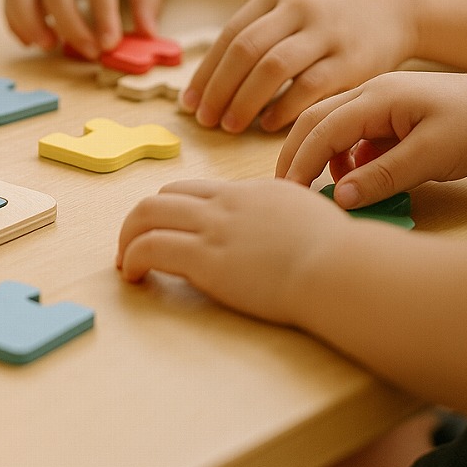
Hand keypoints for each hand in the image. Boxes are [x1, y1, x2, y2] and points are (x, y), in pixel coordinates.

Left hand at [117, 178, 350, 323]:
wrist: (339, 268)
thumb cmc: (340, 256)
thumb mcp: (311, 220)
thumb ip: (288, 219)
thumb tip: (288, 232)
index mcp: (253, 193)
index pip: (197, 190)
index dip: (174, 210)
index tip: (169, 232)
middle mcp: (227, 203)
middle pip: (164, 196)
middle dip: (141, 220)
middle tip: (135, 246)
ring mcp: (214, 228)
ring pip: (147, 214)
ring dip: (128, 238)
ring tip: (126, 263)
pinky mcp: (205, 258)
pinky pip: (150, 247)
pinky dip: (132, 259)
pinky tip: (134, 276)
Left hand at [181, 0, 416, 132]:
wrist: (400, 7)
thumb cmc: (335, 15)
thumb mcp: (295, 5)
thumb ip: (260, 32)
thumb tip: (211, 80)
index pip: (230, 35)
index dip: (207, 72)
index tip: (190, 102)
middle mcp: (300, 6)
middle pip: (245, 50)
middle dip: (219, 89)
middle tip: (205, 119)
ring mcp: (327, 31)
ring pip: (272, 68)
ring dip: (244, 101)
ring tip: (230, 126)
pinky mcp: (352, 58)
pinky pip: (308, 87)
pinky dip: (283, 109)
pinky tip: (268, 125)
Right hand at [277, 71, 466, 208]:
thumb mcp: (430, 157)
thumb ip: (382, 177)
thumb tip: (339, 199)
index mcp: (379, 96)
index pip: (323, 129)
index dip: (301, 162)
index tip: (288, 193)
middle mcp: (372, 92)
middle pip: (316, 120)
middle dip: (297, 154)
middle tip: (286, 189)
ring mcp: (381, 100)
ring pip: (333, 125)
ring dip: (324, 156)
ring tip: (332, 189)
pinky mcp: (391, 114)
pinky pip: (355, 133)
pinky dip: (348, 156)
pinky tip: (362, 176)